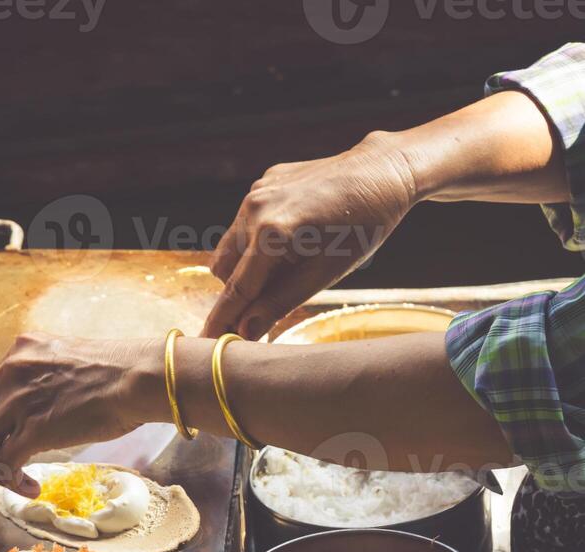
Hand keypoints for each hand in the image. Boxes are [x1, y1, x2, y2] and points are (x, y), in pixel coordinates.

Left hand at [0, 333, 160, 494]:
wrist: (138, 377)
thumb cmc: (125, 371)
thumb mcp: (73, 358)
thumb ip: (54, 373)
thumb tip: (59, 397)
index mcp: (22, 350)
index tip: (11, 431)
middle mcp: (10, 373)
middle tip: (0, 456)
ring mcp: (18, 403)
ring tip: (16, 478)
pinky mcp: (32, 431)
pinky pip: (2, 464)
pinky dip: (10, 481)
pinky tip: (32, 488)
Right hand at [203, 132, 416, 339]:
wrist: (380, 172)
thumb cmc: (362, 229)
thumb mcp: (324, 274)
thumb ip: (280, 303)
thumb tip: (245, 330)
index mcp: (271, 234)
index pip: (236, 290)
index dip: (220, 319)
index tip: (206, 343)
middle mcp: (254, 208)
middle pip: (224, 269)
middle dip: (240, 290)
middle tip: (273, 300)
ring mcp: (256, 191)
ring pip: (232, 245)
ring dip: (249, 264)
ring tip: (293, 261)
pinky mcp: (264, 182)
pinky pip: (247, 221)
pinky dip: (260, 239)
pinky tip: (297, 235)